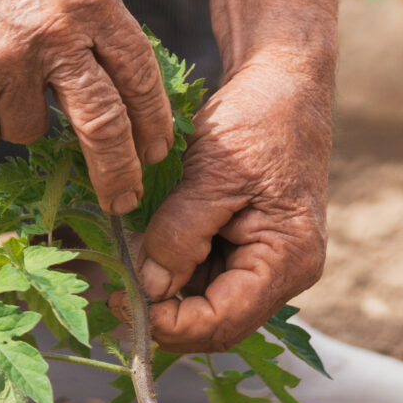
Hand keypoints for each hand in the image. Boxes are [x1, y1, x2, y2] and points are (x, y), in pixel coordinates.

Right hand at [0, 0, 173, 213]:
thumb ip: (84, 21)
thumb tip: (106, 85)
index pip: (139, 73)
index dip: (152, 120)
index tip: (155, 150)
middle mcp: (58, 34)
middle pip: (105, 124)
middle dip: (118, 171)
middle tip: (124, 199)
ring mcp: (9, 62)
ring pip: (29, 131)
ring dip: (13, 117)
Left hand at [135, 50, 330, 350]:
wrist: (282, 78)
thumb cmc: (258, 118)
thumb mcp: (213, 174)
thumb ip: (179, 235)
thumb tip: (148, 288)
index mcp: (288, 258)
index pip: (224, 321)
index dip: (170, 324)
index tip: (123, 300)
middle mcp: (286, 271)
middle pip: (217, 322)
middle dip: (166, 313)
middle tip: (114, 291)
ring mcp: (269, 260)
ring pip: (207, 302)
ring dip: (167, 291)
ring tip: (126, 263)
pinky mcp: (250, 245)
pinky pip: (208, 274)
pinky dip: (175, 268)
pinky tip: (148, 247)